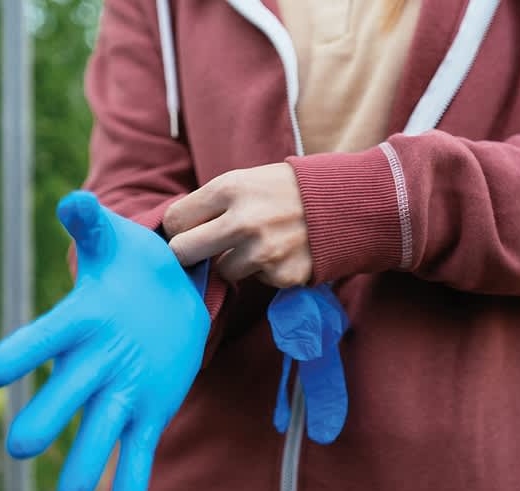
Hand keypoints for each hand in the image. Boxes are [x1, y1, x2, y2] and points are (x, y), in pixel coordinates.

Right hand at [0, 191, 209, 490]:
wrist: (167, 294)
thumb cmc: (132, 265)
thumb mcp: (116, 241)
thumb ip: (92, 224)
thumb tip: (75, 199)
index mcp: (82, 321)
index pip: (47, 336)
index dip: (20, 353)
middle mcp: (94, 361)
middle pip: (69, 390)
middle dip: (48, 415)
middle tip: (19, 446)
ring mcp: (121, 389)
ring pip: (101, 428)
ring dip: (88, 461)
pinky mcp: (150, 410)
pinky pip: (139, 447)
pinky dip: (134, 477)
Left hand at [163, 163, 312, 287]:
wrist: (347, 201)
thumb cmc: (286, 190)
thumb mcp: (247, 180)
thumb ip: (211, 204)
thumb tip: (172, 234)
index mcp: (229, 189)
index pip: (174, 220)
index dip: (180, 228)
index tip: (189, 231)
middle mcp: (242, 221)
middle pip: (183, 252)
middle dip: (189, 254)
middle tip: (201, 252)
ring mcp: (263, 251)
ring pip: (222, 271)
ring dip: (236, 262)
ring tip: (260, 243)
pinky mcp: (282, 275)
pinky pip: (257, 280)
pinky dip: (266, 271)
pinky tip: (284, 252)